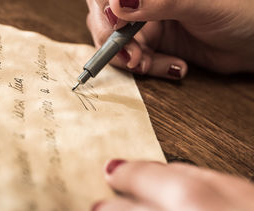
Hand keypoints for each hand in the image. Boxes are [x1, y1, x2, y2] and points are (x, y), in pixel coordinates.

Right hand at [86, 0, 253, 78]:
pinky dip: (150, 68)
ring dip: (132, 60)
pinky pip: (136, 60)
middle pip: (106, 21)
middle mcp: (144, 3)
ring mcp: (147, 25)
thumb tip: (118, 4)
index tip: (115, 28)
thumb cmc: (239, 11)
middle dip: (116, 43)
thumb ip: (158, 1)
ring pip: (119, 45)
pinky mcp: (154, 46)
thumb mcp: (198, 3)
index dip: (107, 12)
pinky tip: (174, 67)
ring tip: (151, 65)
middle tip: (134, 58)